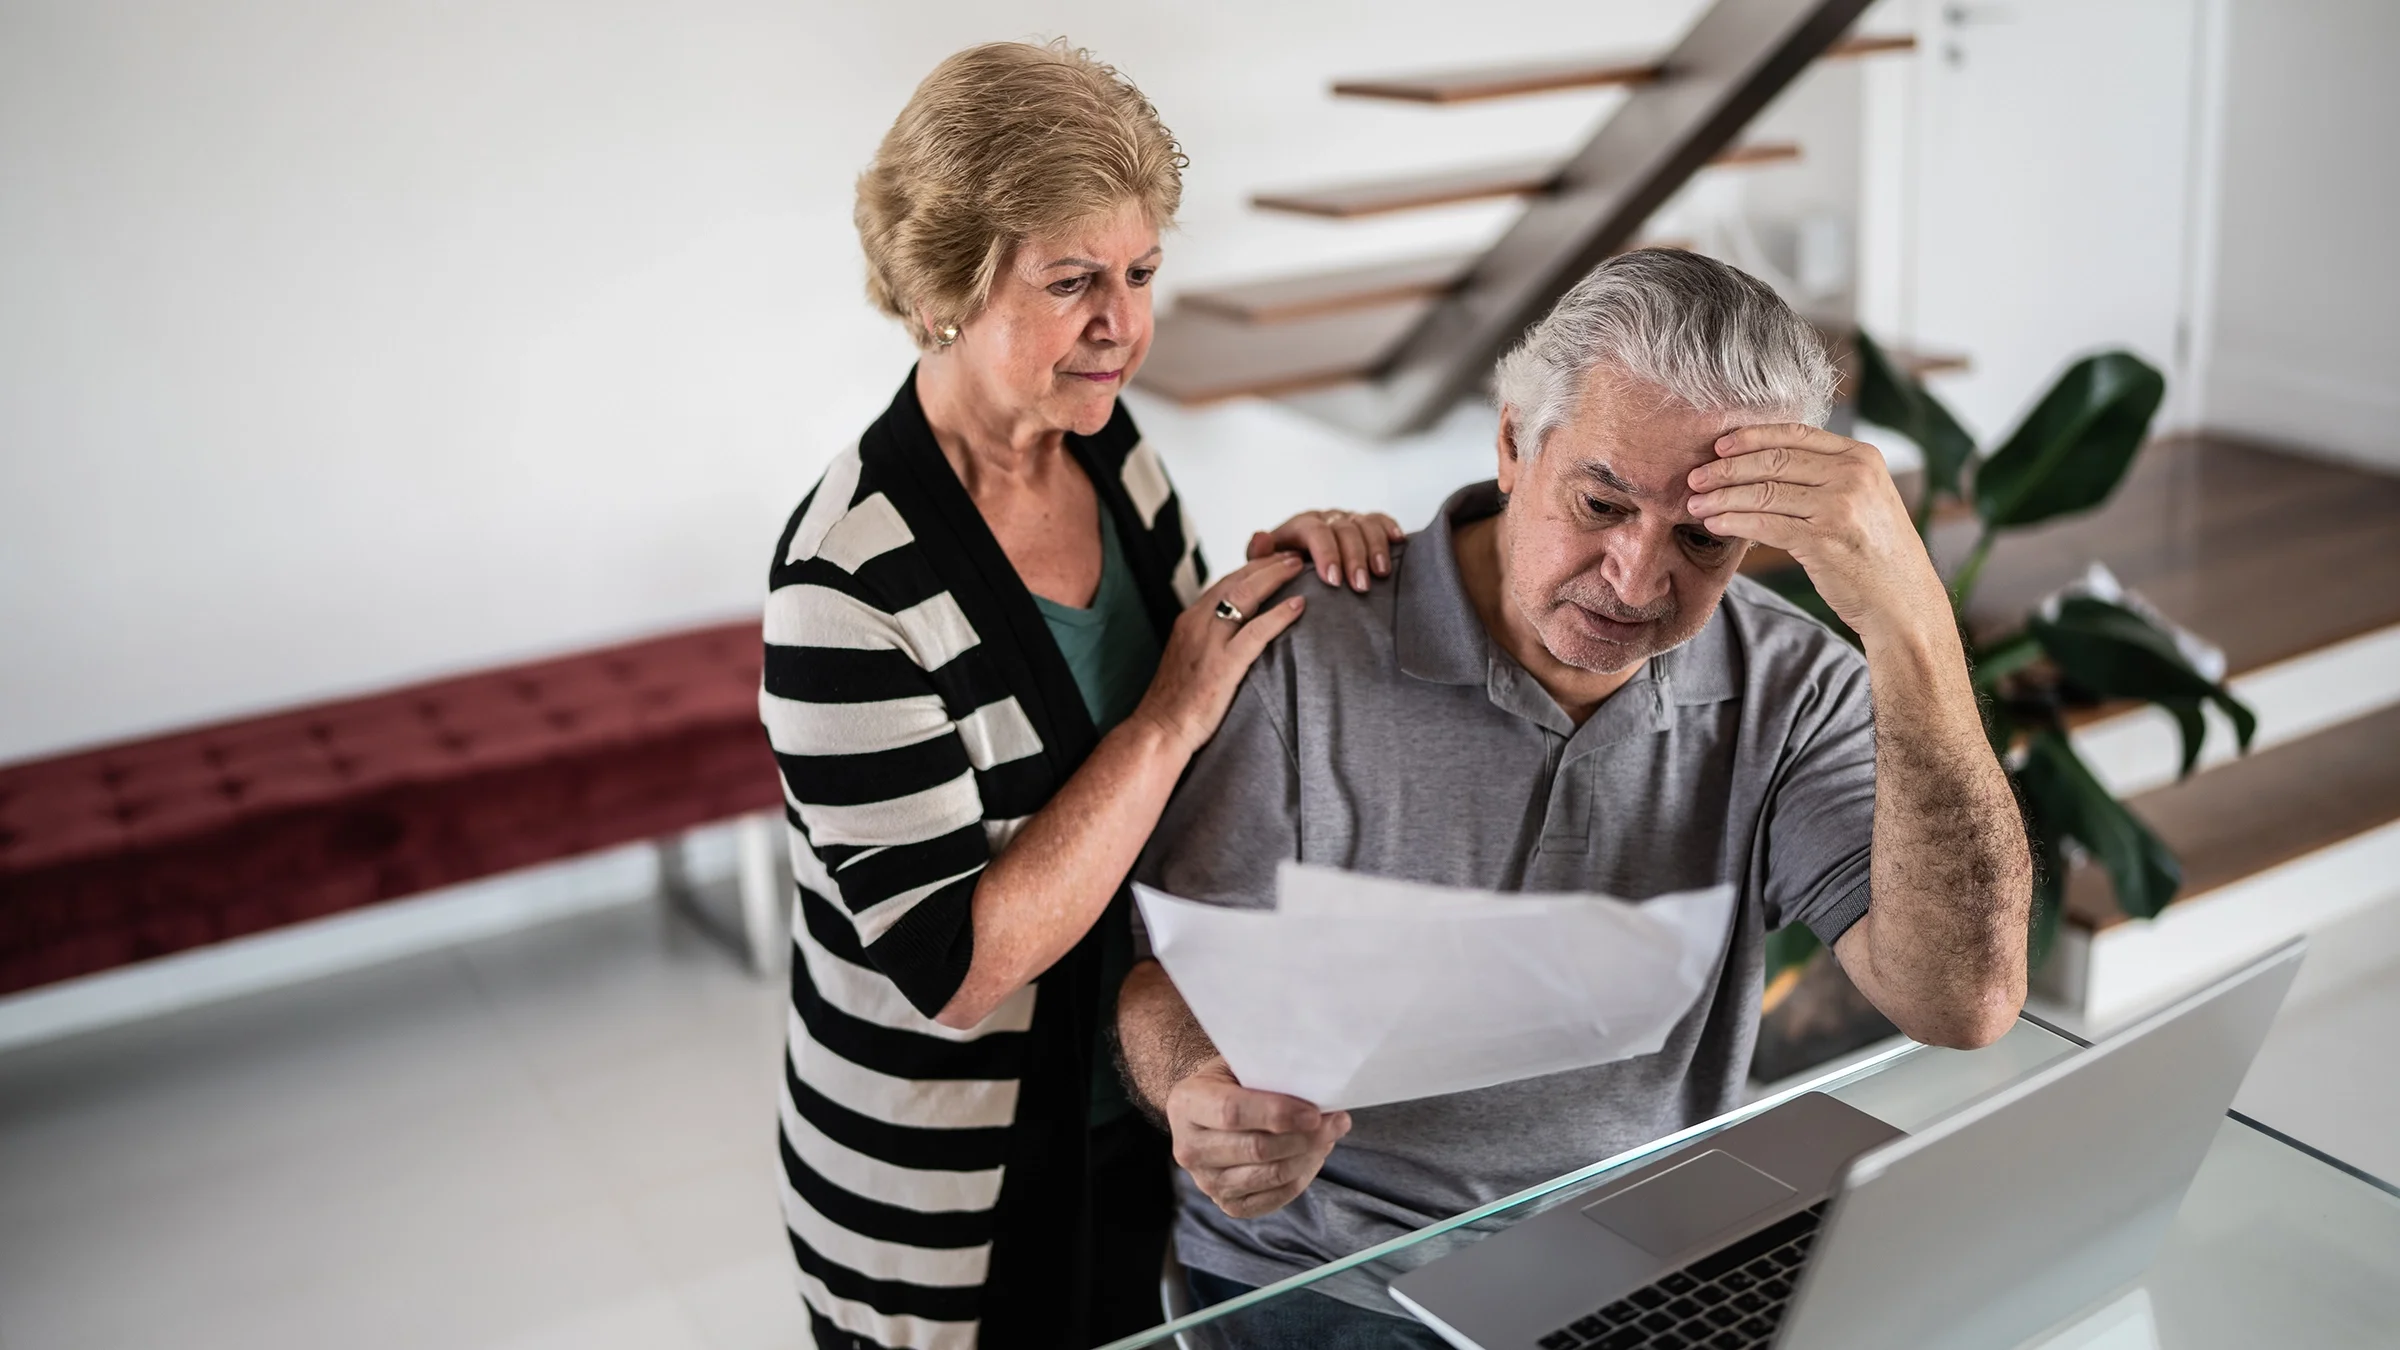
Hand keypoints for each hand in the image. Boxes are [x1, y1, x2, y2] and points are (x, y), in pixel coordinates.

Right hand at [1129, 553, 1307, 758]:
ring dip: (1274, 576)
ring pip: (1244, 595)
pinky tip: (1299, 605)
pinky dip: (1279, 614)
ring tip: (1299, 566)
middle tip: (1294, 552)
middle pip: (1236, 580)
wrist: (1158, 732)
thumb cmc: (1178, 704)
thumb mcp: (1192, 662)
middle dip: (1267, 562)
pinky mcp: (1221, 666)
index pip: (1225, 581)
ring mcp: (1207, 642)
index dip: (1253, 566)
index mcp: (1189, 620)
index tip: (1277, 557)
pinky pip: (1255, 632)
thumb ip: (1212, 641)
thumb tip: (1237, 634)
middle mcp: (1195, 623)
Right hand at [1166, 1057, 1350, 1218]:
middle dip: (1305, 1137)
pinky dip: (1302, 1177)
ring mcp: (1206, 1182)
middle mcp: (1189, 1148)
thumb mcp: (1239, 1063)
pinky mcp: (1228, 1203)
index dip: (1277, 1114)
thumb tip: (1319, 1087)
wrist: (1208, 1110)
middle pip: (1256, 1149)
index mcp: (1186, 1104)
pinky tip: (1313, 1155)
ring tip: (1329, 1135)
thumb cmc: (1231, 1081)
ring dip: (1309, 1156)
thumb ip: (1269, 1073)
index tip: (1315, 1112)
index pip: (1232, 1112)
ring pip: (1269, 1175)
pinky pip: (1274, 1197)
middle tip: (1337, 1121)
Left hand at [1248, 509, 1404, 593]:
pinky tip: (1398, 541)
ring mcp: (1347, 520)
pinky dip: (1390, 528)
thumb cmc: (1280, 573)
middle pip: (1345, 529)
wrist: (1294, 570)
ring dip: (1375, 548)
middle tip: (1360, 587)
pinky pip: (1379, 520)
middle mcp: (1326, 519)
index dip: (1326, 553)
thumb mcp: (1263, 568)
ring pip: (1365, 524)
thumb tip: (1261, 538)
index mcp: (1300, 525)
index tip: (1333, 581)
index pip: (1315, 532)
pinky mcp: (1364, 526)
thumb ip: (1259, 556)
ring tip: (1381, 573)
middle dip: (1354, 558)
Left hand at [1685, 424, 1953, 647]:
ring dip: (1722, 497)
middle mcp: (1854, 476)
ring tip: (1696, 504)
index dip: (1752, 436)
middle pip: (1773, 461)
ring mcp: (1840, 507)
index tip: (1719, 445)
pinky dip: (1734, 522)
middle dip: (1726, 468)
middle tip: (1694, 477)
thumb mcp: (1863, 499)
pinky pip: (1765, 524)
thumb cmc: (1874, 552)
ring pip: (1764, 492)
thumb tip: (1761, 462)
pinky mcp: (1824, 540)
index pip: (1796, 434)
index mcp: (1863, 457)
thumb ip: (1825, 475)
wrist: (1902, 603)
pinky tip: (1715, 524)